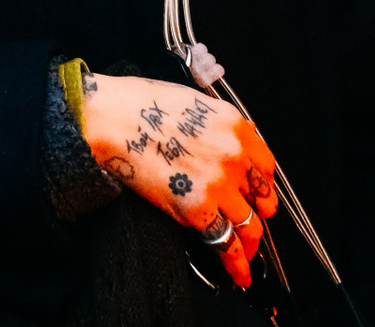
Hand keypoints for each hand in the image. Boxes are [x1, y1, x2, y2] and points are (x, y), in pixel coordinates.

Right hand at [81, 72, 278, 287]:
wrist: (109, 120)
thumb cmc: (137, 105)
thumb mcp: (191, 101)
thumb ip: (216, 125)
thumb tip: (224, 143)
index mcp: (233, 125)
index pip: (265, 164)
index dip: (263, 184)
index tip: (260, 194)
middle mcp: (233, 155)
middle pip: (260, 196)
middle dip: (259, 214)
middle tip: (254, 224)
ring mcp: (218, 184)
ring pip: (248, 224)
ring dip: (249, 243)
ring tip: (247, 255)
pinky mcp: (197, 208)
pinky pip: (226, 243)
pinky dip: (235, 263)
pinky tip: (238, 273)